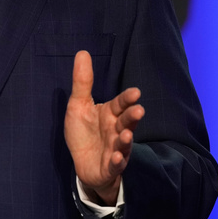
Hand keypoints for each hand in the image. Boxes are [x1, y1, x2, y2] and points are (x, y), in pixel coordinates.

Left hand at [64, 50, 144, 205]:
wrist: (84, 164)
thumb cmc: (84, 132)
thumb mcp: (78, 105)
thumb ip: (83, 82)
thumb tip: (82, 52)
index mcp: (109, 114)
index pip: (120, 104)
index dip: (127, 99)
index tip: (136, 92)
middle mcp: (116, 130)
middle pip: (126, 122)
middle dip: (132, 117)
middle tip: (139, 110)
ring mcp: (115, 149)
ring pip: (123, 144)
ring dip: (126, 140)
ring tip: (127, 136)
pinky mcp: (110, 166)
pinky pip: (115, 164)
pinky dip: (116, 161)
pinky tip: (116, 157)